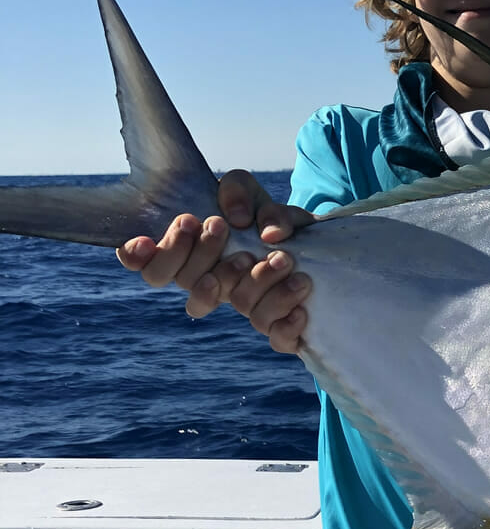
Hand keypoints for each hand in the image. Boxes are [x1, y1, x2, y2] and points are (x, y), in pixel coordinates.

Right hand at [115, 170, 313, 351]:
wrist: (312, 240)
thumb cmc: (265, 216)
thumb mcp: (249, 192)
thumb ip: (238, 193)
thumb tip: (240, 220)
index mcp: (192, 255)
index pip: (150, 266)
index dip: (138, 258)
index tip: (148, 240)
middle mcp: (212, 282)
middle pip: (186, 282)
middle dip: (200, 253)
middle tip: (219, 226)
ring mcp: (244, 303)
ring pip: (237, 304)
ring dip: (254, 280)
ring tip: (279, 257)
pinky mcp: (278, 322)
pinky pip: (275, 335)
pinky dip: (286, 318)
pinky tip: (300, 297)